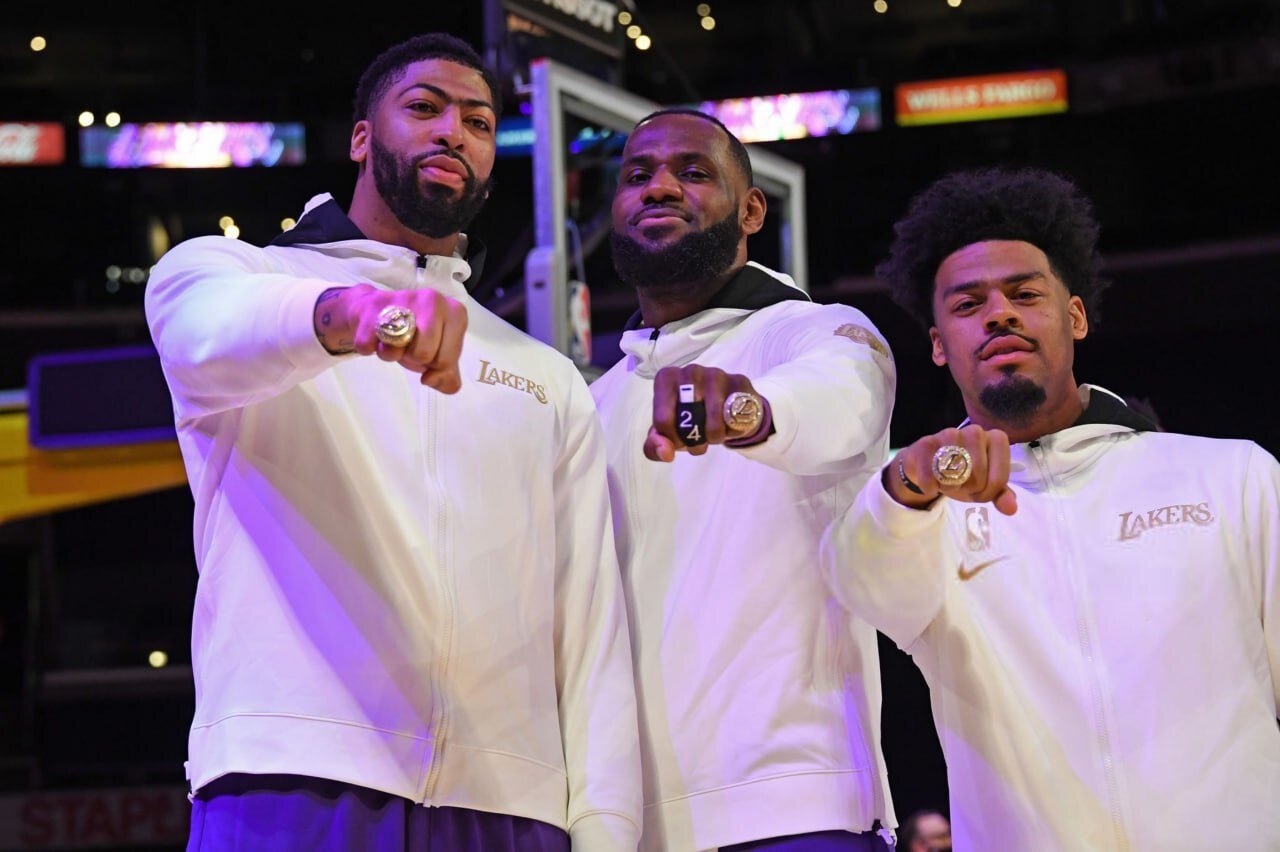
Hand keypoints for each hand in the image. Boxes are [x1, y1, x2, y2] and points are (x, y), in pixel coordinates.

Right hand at [313, 284, 467, 392]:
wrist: (377, 310)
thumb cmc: (415, 334)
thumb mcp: (438, 354)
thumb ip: (447, 376)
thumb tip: (431, 379)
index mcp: (456, 314)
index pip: (446, 361)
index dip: (433, 366)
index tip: (429, 353)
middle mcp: (433, 300)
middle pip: (423, 354)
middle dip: (413, 359)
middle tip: (409, 346)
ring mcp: (404, 298)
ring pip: (396, 348)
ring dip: (390, 354)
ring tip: (392, 340)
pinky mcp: (375, 304)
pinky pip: (368, 344)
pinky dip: (369, 348)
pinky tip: (375, 335)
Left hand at [644, 364, 767, 461]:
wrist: (723, 406)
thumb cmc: (690, 416)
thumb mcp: (666, 432)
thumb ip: (655, 445)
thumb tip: (666, 453)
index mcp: (666, 379)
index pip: (663, 421)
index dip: (673, 440)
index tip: (680, 439)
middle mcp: (690, 371)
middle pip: (688, 423)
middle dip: (694, 441)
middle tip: (698, 440)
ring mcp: (716, 374)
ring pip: (713, 425)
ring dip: (715, 438)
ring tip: (714, 433)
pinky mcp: (739, 382)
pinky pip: (736, 421)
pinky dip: (733, 431)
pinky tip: (730, 422)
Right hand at [885, 424, 1017, 514]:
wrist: (930, 466)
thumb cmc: (963, 474)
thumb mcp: (985, 485)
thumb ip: (1001, 494)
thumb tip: (1011, 509)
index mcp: (996, 439)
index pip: (999, 477)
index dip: (989, 492)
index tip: (980, 491)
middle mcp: (975, 431)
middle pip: (978, 474)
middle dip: (970, 489)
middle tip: (963, 487)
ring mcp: (950, 434)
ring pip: (955, 470)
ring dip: (951, 486)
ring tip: (949, 484)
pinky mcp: (926, 442)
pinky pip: (930, 471)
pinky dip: (931, 486)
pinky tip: (932, 485)